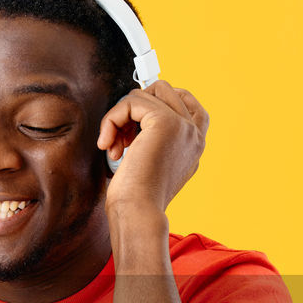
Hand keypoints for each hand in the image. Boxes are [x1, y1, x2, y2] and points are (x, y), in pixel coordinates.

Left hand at [96, 81, 209, 213]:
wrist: (138, 213)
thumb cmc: (137, 197)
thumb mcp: (152, 162)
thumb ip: (155, 137)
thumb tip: (137, 115)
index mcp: (195, 144)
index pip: (186, 102)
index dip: (157, 102)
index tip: (133, 123)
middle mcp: (194, 133)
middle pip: (163, 90)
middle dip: (134, 108)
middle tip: (121, 137)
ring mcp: (183, 125)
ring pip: (144, 94)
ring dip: (119, 116)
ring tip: (114, 145)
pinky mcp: (165, 121)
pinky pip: (131, 102)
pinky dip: (112, 120)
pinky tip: (108, 145)